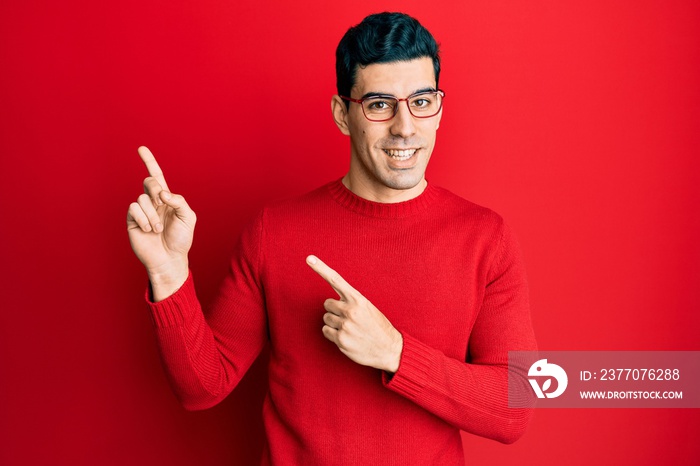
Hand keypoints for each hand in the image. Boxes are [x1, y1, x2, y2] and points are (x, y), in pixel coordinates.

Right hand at [126, 146, 195, 299]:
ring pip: (142, 199)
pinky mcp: (132, 221)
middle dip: (156, 190)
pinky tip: (148, 230)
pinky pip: (134, 209)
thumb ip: (179, 201)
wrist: (170, 258)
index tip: (141, 148)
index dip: (149, 162)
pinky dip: (144, 219)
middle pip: (149, 182)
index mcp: (166, 198)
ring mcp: (141, 211)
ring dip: (153, 215)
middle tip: (162, 203)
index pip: (157, 176)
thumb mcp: (188, 217)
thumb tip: (162, 194)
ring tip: (157, 229)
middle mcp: (152, 202)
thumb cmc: (181, 239)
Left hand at [306, 255, 402, 372]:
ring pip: (326, 318)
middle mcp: (350, 310)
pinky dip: (333, 334)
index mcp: (358, 299)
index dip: (321, 268)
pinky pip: (326, 331)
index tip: (309, 259)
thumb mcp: (368, 308)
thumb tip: (332, 302)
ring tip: (350, 328)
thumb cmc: (377, 327)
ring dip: (334, 323)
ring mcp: (345, 325)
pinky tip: (346, 337)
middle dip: (334, 310)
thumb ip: (351, 302)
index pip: (336, 280)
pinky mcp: (340, 340)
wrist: (389, 349)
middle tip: (348, 318)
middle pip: (327, 304)